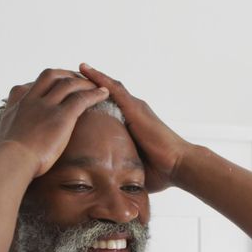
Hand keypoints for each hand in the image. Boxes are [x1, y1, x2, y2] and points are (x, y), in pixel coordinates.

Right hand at [0, 68, 109, 176]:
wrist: (10, 162)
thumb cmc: (7, 158)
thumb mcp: (4, 136)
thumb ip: (12, 130)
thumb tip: (11, 140)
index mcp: (16, 102)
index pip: (33, 84)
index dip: (49, 83)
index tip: (57, 86)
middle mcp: (31, 98)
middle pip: (52, 75)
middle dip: (67, 74)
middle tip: (78, 80)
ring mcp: (46, 105)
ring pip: (69, 83)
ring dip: (84, 83)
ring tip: (95, 86)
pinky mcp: (61, 115)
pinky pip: (82, 98)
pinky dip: (95, 94)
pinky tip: (104, 94)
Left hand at [78, 63, 193, 192]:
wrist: (178, 166)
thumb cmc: (161, 171)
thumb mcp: (132, 167)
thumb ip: (119, 168)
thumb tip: (104, 184)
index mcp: (132, 124)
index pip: (110, 108)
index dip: (94, 100)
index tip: (78, 97)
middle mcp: (134, 111)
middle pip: (108, 93)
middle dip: (92, 85)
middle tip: (73, 76)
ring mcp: (135, 108)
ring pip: (110, 87)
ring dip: (93, 77)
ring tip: (79, 67)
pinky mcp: (136, 109)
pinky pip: (115, 90)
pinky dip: (100, 80)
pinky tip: (86, 71)